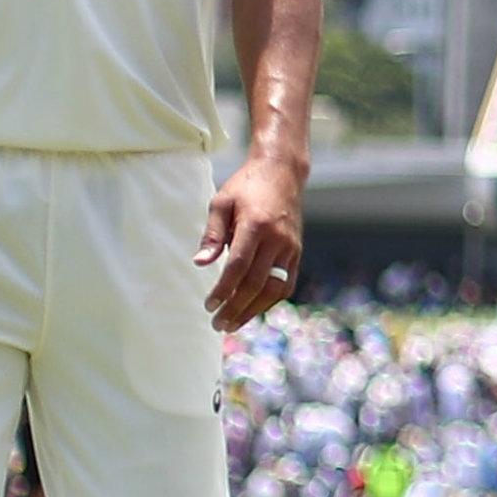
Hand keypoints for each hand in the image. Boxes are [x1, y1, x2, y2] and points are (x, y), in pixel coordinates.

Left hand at [197, 154, 305, 330]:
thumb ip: (212, 234)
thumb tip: (200, 264)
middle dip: (235, 307)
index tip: (209, 305)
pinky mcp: (297, 252)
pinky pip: (286, 283)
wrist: (282, 172)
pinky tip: (252, 309)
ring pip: (274, 288)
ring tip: (232, 324)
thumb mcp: (221, 202)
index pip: (238, 266)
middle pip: (256, 283)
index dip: (223, 289)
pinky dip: (269, 300)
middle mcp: (277, 239)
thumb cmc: (246, 186)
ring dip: (252, 310)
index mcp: (256, 225)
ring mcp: (290, 247)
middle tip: (217, 324)